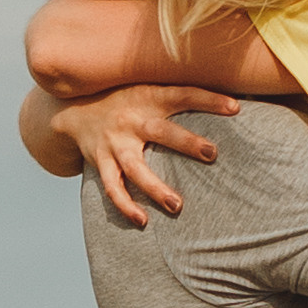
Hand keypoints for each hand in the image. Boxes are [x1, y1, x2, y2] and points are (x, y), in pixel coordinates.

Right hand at [45, 81, 239, 223]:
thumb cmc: (125, 100)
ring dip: (155, 187)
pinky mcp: (101, 162)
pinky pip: (113, 188)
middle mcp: (131, 119)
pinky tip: (142, 220)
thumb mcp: (147, 87)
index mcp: (148, 97)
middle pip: (160, 131)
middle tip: (211, 154)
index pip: (182, 95)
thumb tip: (232, 97)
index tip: (235, 108)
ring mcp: (114, 142)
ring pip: (134, 167)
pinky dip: (126, 205)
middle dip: (185, 142)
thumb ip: (179, 94)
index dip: (208, 100)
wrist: (72, 109)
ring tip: (177, 206)